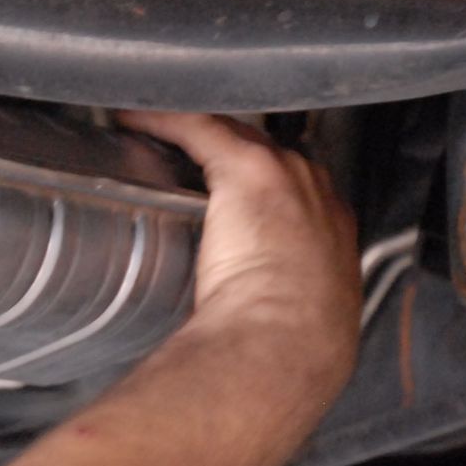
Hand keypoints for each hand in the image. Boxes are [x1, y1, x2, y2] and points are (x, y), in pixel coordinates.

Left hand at [119, 111, 360, 388]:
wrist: (286, 344)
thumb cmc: (289, 348)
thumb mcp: (294, 326)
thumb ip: (274, 314)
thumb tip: (242, 335)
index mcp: (332, 236)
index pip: (298, 192)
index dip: (265, 187)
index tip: (233, 197)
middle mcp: (317, 196)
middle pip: (273, 154)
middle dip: (235, 151)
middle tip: (191, 157)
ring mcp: (288, 178)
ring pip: (238, 133)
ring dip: (199, 130)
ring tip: (161, 131)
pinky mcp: (248, 169)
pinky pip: (199, 127)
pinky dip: (163, 120)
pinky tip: (133, 117)